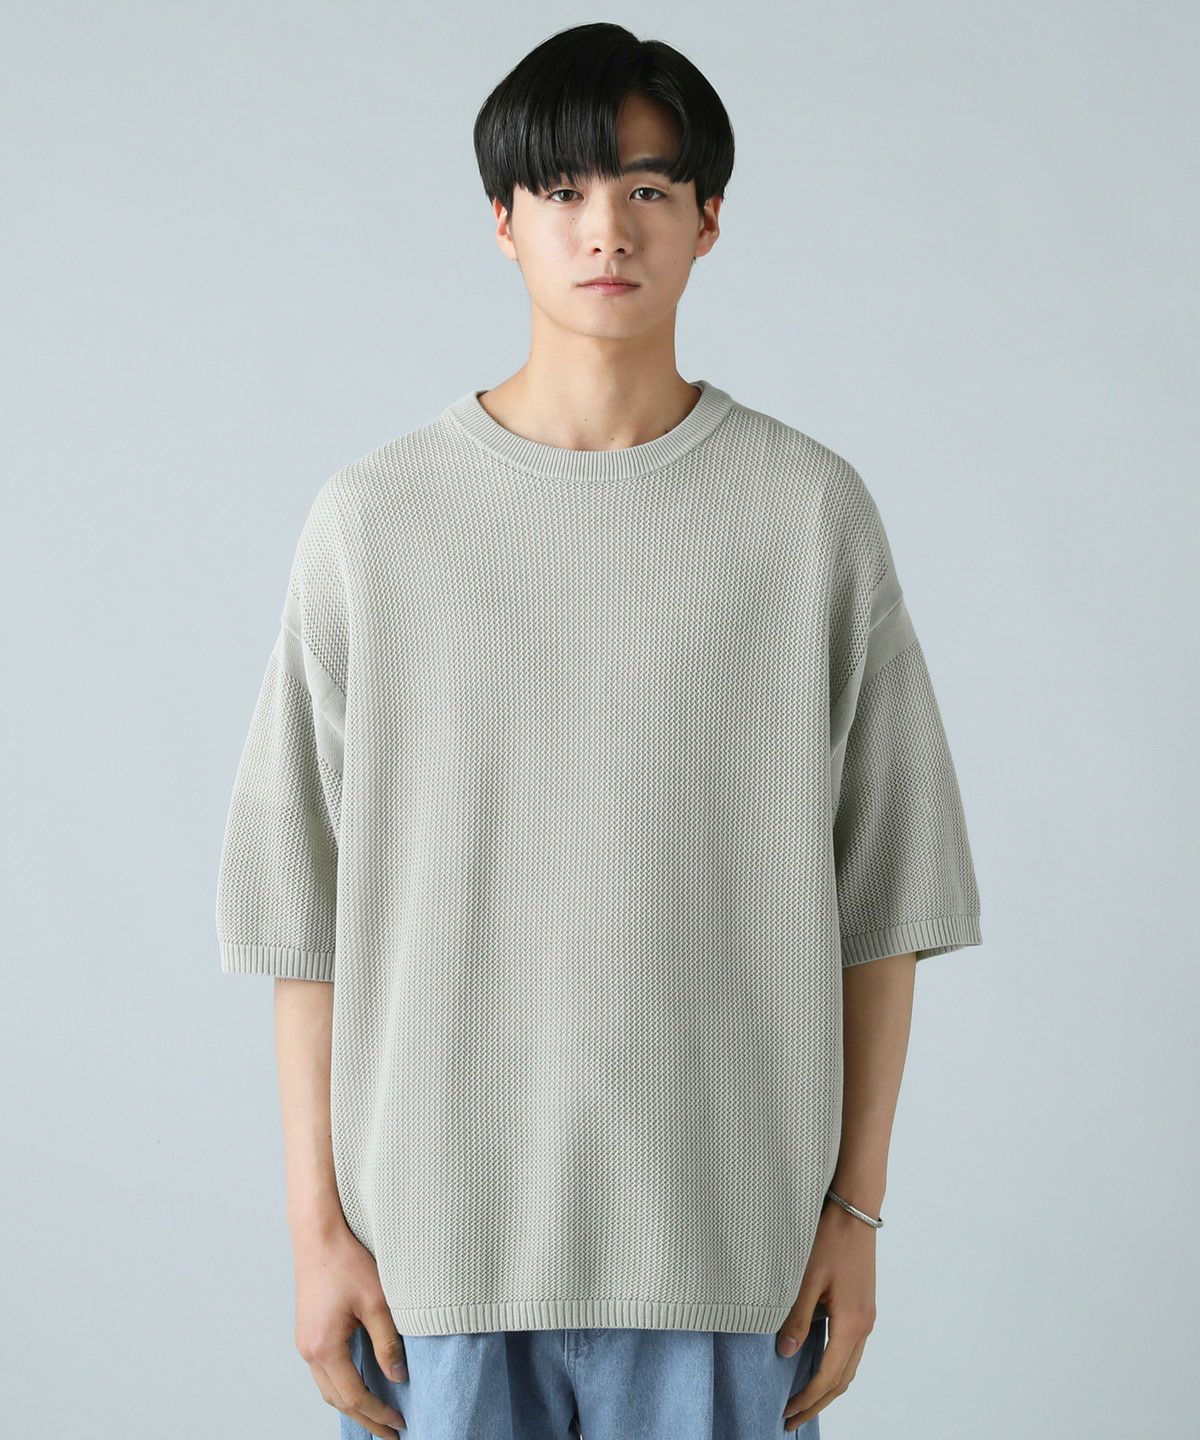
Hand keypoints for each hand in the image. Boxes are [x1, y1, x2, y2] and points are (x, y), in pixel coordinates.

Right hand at [292, 1218, 408, 1435]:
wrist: (318, 1235)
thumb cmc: (346, 1262)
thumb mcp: (377, 1302)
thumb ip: (388, 1342)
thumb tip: (399, 1377)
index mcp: (324, 1348)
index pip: (354, 1395)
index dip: (378, 1413)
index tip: (399, 1423)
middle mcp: (309, 1351)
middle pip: (338, 1399)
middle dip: (365, 1418)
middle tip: (390, 1433)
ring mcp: (305, 1343)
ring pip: (328, 1388)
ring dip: (352, 1404)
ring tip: (377, 1415)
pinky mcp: (308, 1332)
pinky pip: (324, 1371)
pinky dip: (342, 1385)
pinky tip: (359, 1384)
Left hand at [776, 1201, 876, 1430]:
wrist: (854, 1209)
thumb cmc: (829, 1238)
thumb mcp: (806, 1278)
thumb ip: (797, 1318)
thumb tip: (787, 1353)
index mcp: (851, 1323)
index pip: (828, 1376)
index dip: (807, 1398)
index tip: (787, 1413)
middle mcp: (864, 1325)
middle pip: (842, 1379)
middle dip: (817, 1402)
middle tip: (791, 1419)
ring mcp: (866, 1316)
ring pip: (848, 1366)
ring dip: (826, 1387)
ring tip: (802, 1400)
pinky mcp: (862, 1306)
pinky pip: (850, 1349)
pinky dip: (834, 1367)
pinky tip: (815, 1366)